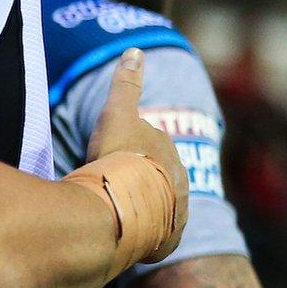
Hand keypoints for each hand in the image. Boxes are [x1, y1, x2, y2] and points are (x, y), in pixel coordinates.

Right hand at [86, 49, 190, 259]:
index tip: (108, 156)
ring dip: (141, 207)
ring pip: (156, 205)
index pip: (147, 145)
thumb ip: (126, 85)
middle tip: (107, 183)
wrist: (127, 204)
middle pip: (153, 175)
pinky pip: (157, 235)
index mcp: (166, 149)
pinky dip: (146, 234)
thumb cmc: (119, 158)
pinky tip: (127, 234)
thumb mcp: (116, 116)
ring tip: (113, 212)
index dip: (126, 149)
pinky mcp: (170, 237)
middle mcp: (178, 178)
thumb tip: (136, 51)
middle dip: (137, 178)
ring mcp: (175, 209)